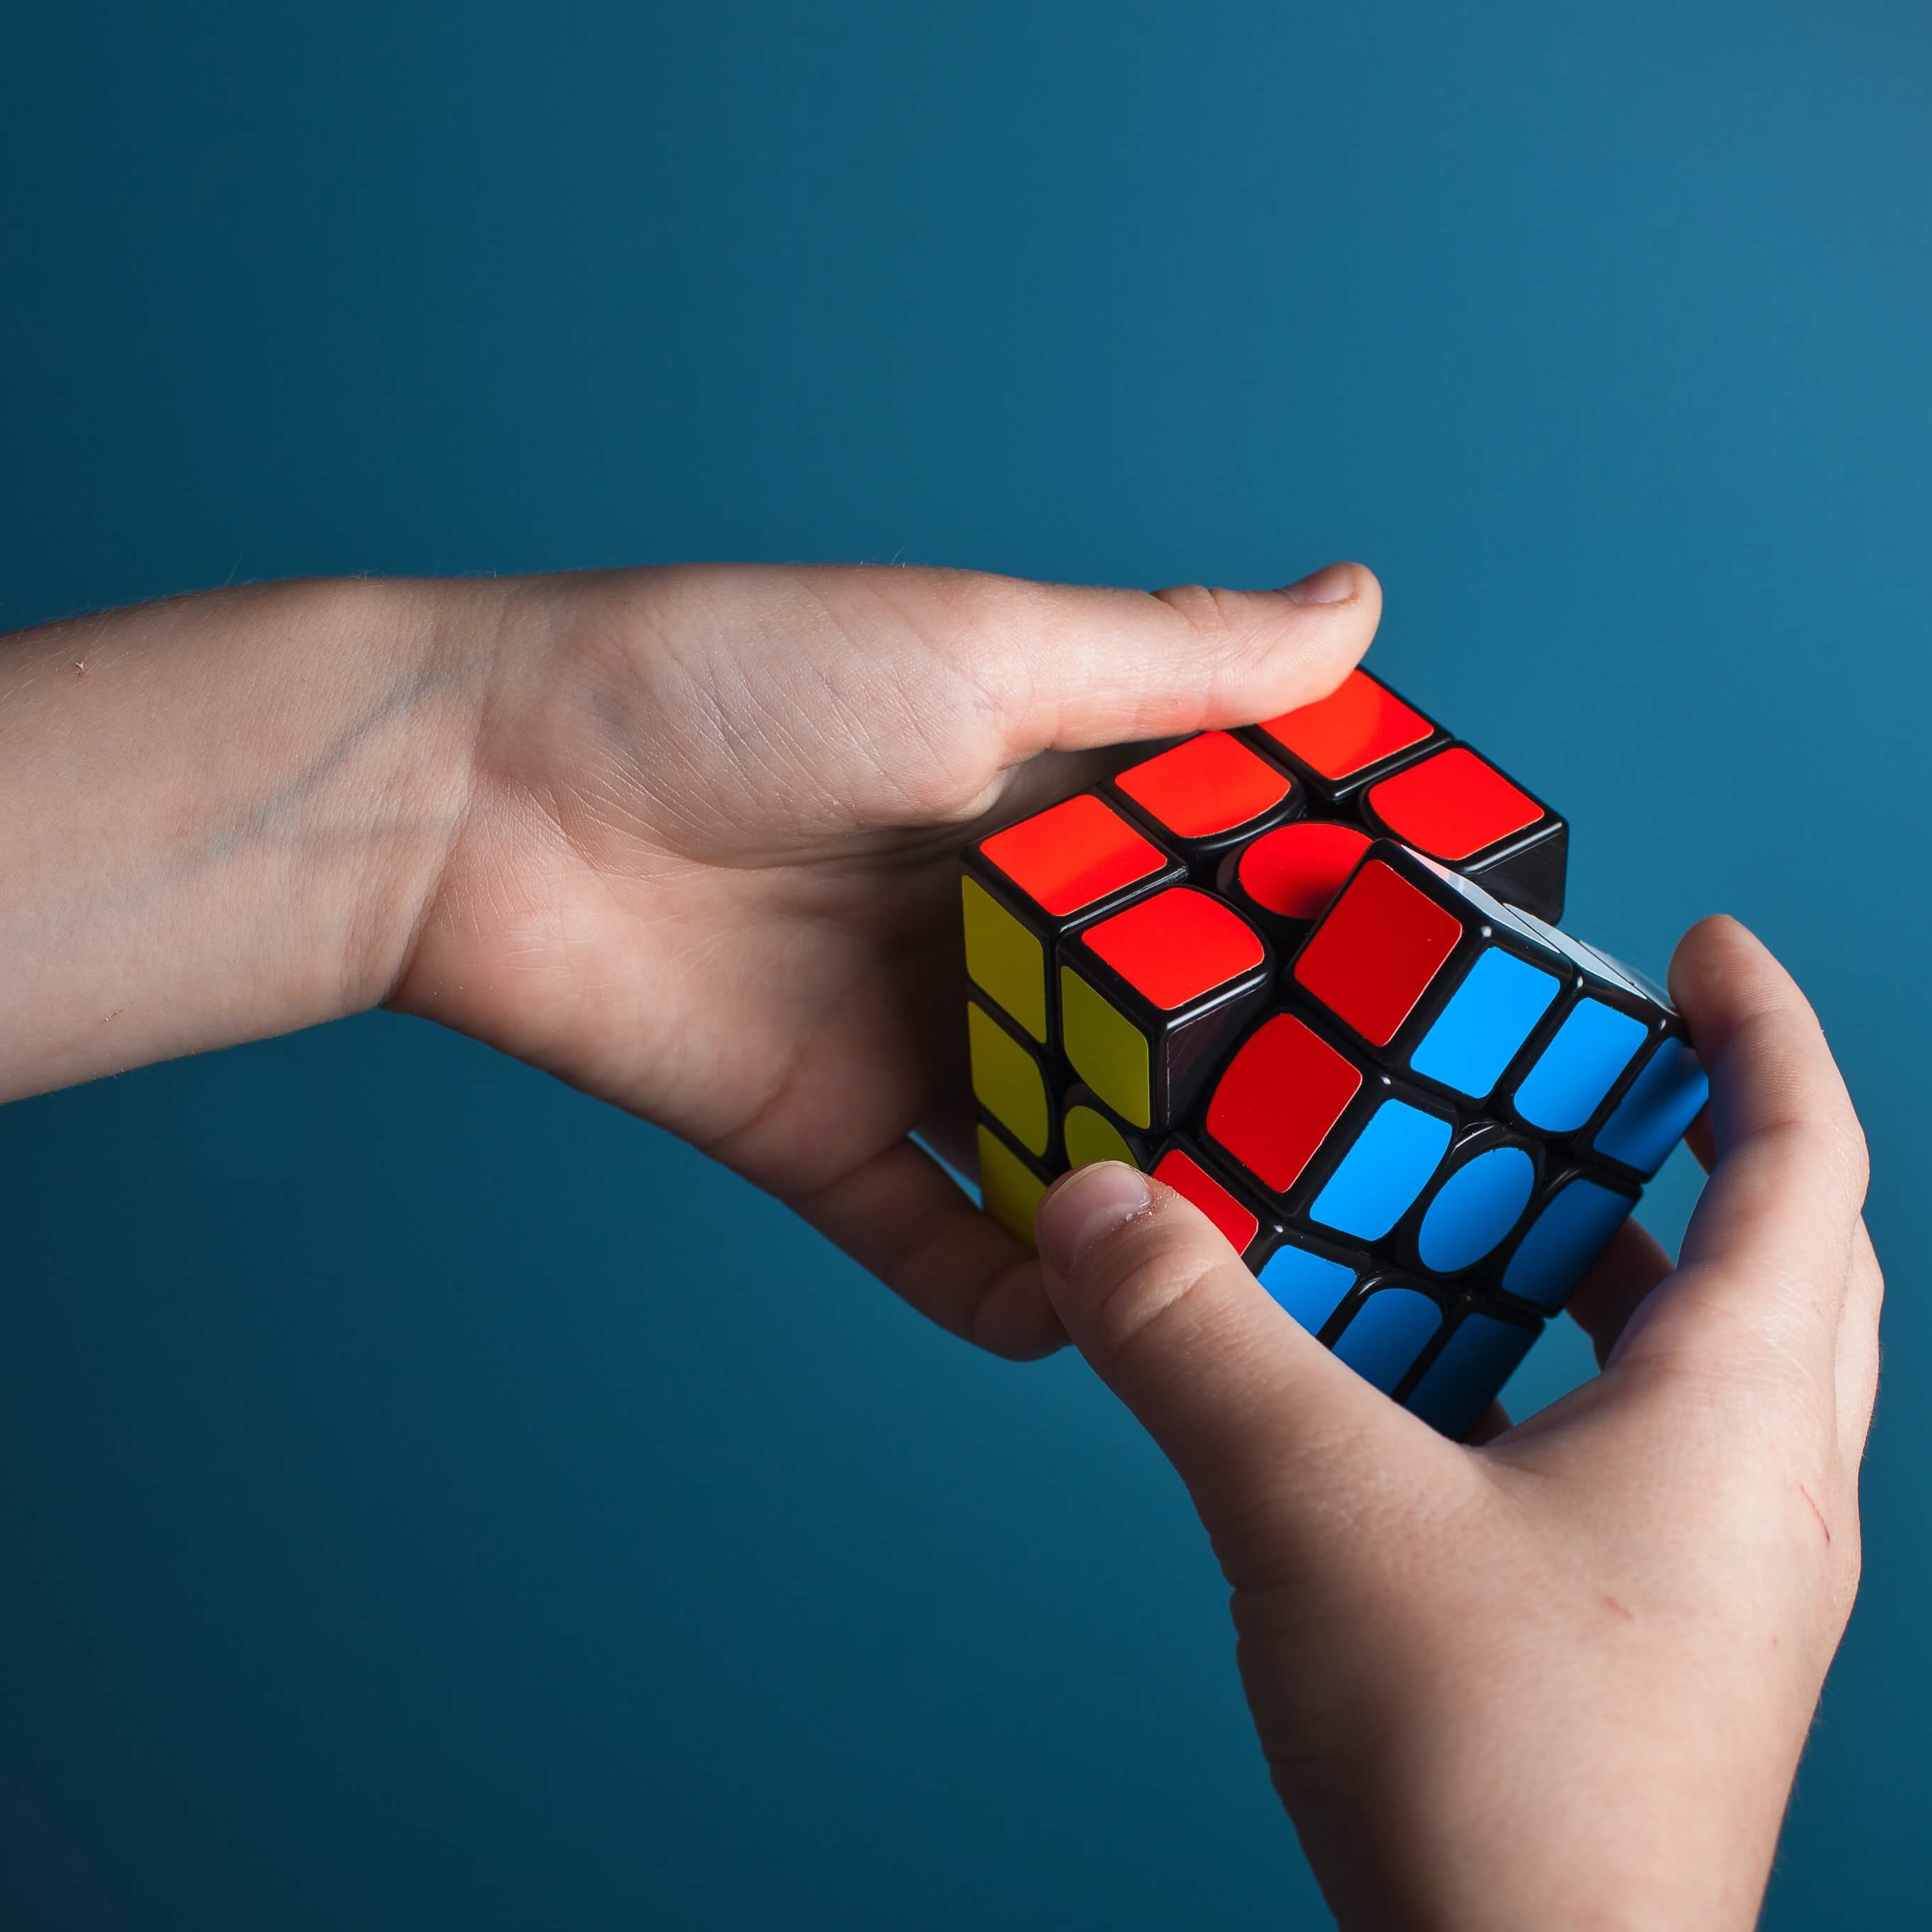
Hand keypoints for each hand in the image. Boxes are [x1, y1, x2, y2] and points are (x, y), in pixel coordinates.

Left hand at [386, 560, 1381, 1356]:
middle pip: (1168, 1024)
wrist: (478, 792)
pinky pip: (937, 1244)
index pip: (1229, 864)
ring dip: (1157, 1201)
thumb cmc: (727, 678)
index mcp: (1049, 795)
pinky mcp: (824, 1140)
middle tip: (1394, 1156)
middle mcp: (1001, 922)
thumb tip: (1356, 606)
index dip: (1335, 915)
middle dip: (1267, 1087)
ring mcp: (915, 1040)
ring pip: (1075, 1143)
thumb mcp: (983, 648)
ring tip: (1275, 1267)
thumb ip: (1174, 664)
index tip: (1453, 971)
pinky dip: (1011, 1293)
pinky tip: (1090, 1326)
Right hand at [1027, 917, 1878, 1931]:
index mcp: (1745, 1412)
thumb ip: (1199, 1341)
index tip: (1717, 946)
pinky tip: (1450, 1425)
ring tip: (1511, 1226)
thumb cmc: (1490, 1777)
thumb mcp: (1316, 1509)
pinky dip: (1574, 1403)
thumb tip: (1100, 1206)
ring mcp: (1738, 1604)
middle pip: (1795, 1265)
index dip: (1768, 1028)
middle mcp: (1777, 1497)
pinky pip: (1652, 1482)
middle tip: (1612, 1074)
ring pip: (1724, 1382)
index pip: (1805, 1155)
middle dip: (1714, 1146)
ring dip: (1635, 1283)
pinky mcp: (1671, 1684)